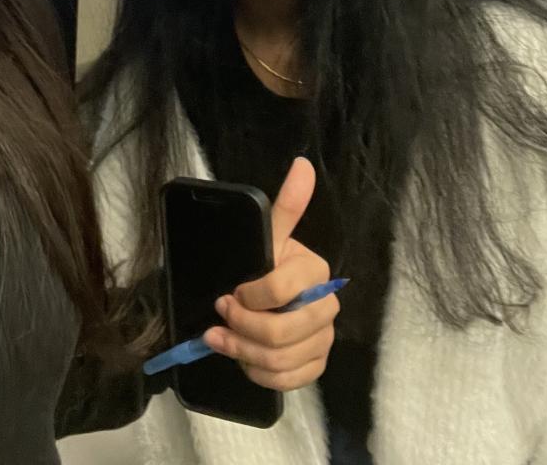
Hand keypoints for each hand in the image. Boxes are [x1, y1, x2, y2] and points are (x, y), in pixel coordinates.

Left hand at [203, 158, 336, 390]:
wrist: (267, 296)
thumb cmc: (266, 263)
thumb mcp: (269, 235)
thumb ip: (287, 205)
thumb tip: (302, 164)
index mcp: (315, 272)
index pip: (280, 291)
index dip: (249, 297)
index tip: (231, 292)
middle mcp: (326, 307)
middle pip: (281, 333)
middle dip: (242, 330)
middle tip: (220, 319)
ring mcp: (323, 340)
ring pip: (281, 360)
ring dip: (243, 354)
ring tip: (221, 340)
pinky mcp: (314, 365)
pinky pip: (289, 382)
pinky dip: (259, 375)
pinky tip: (243, 360)